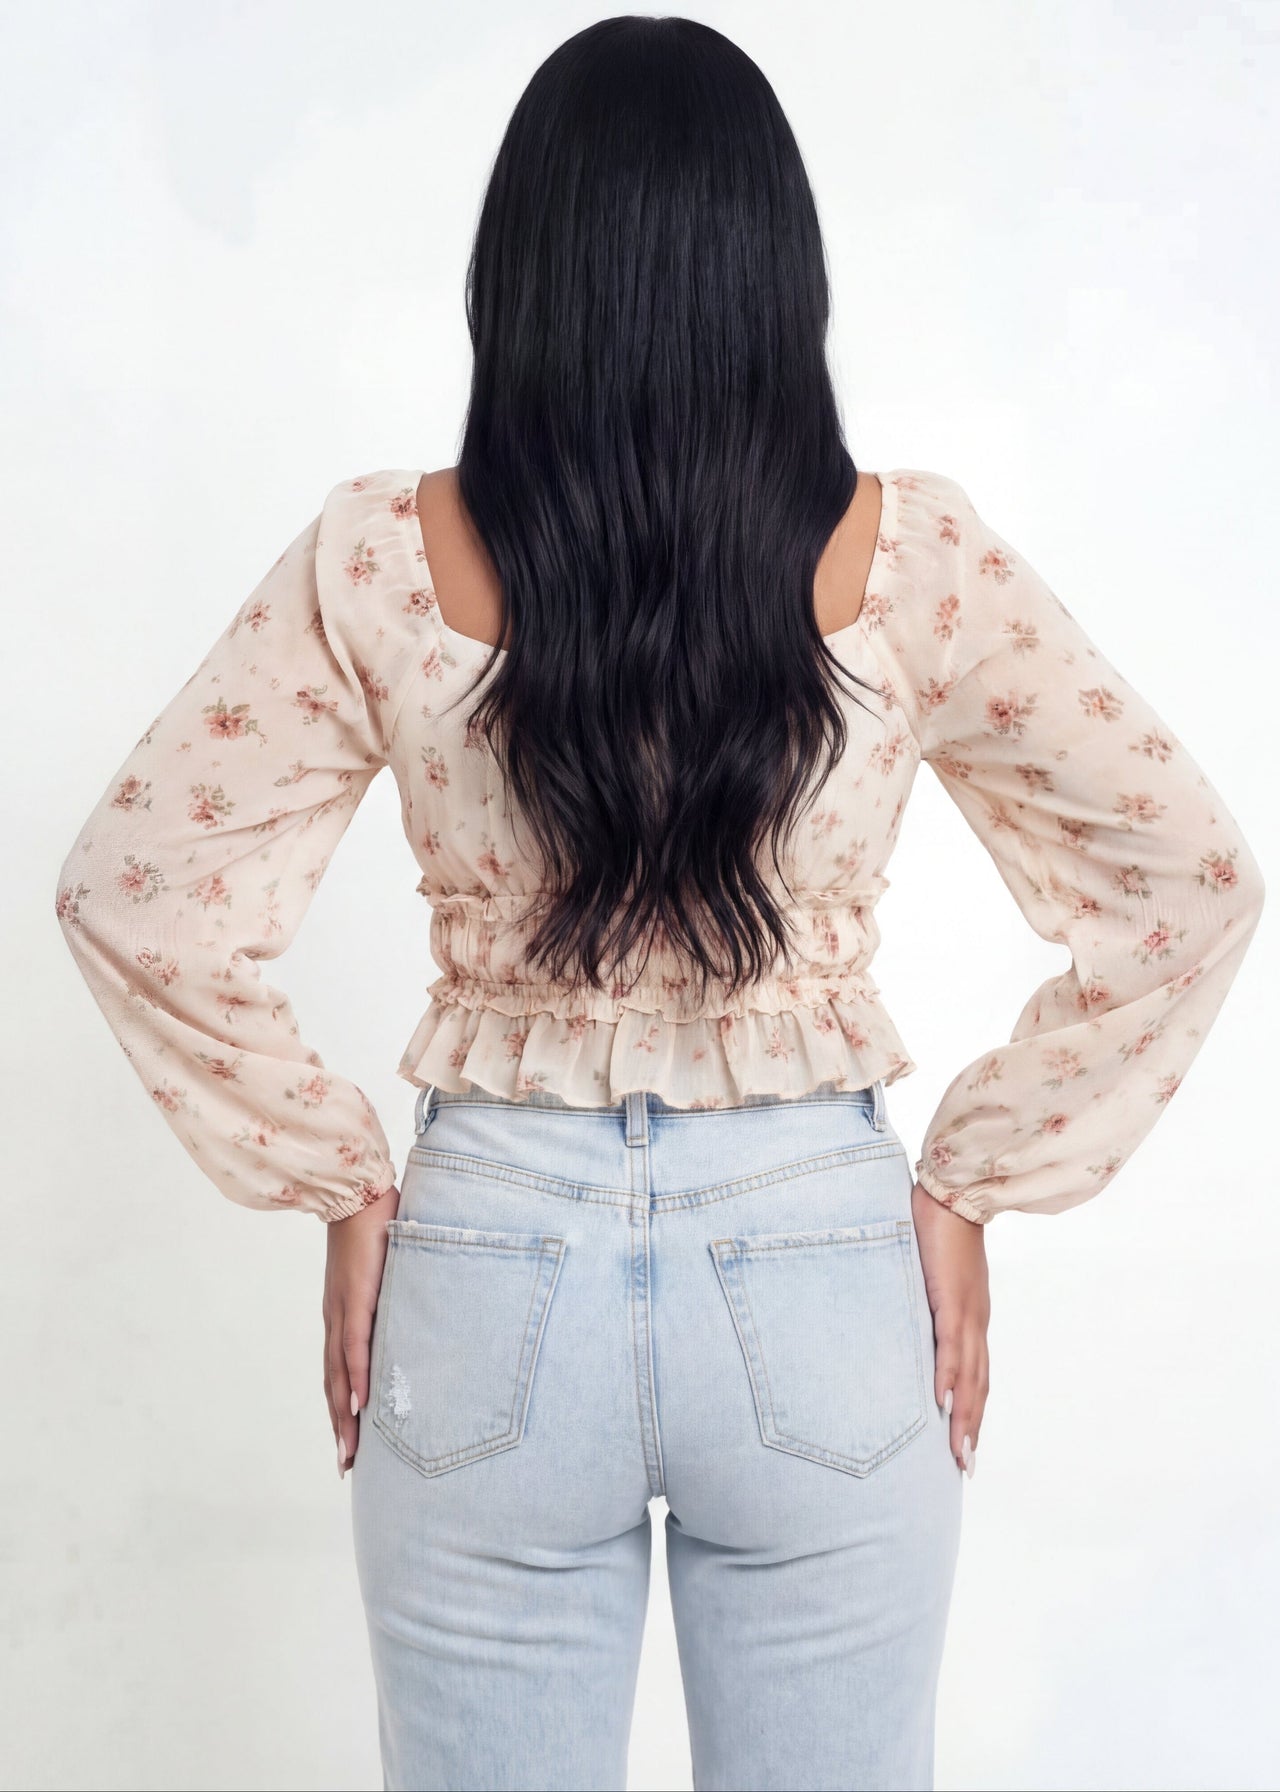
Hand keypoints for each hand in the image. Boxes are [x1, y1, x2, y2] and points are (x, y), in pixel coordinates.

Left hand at [324, 1182, 399, 1476]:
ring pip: (341, 1375)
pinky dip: (358, 1377)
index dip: (342, 1408)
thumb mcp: (387, 1270)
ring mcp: (342, 1311)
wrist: (356, 1191)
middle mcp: (336, 1320)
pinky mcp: (355, 1298)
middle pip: (335, 1385)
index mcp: (341, 1315)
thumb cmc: (374, 1225)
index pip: (339, 1371)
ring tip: (351, 1453)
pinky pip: (356, 1346)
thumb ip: (395, 1293)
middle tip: (348, 1467)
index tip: (348, 1442)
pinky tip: (362, 1405)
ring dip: (345, 1417)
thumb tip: (418, 1310)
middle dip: (341, 1428)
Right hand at [911, 1179, 989, 1476]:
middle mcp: (975, 1322)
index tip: (964, 1443)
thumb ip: (920, 1297)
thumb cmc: (938, 1225)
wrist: (954, 1191)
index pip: (975, 1375)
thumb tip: (899, 1313)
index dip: (972, 1411)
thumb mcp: (927, 1273)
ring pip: (970, 1376)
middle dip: (971, 1429)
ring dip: (964, 1417)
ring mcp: (966, 1312)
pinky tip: (943, 1403)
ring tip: (957, 1453)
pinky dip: (949, 1377)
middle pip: (978, 1387)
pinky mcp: (952, 1299)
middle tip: (963, 1467)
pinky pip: (951, 1346)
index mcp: (970, 1317)